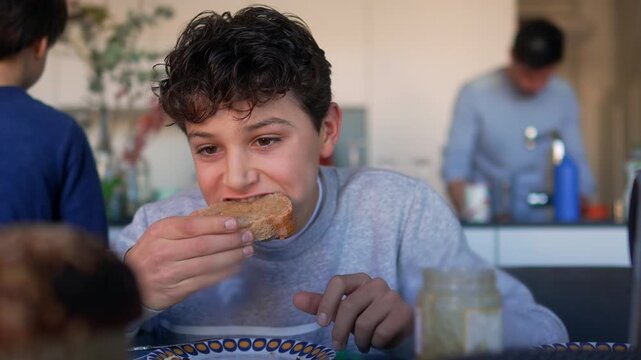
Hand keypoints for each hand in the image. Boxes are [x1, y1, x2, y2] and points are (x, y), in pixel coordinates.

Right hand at [125, 216, 253, 309]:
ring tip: (248, 250)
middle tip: (249, 236)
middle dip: (231, 241)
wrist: (130, 282)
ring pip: (208, 265)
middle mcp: (164, 252)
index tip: (237, 223)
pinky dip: (224, 273)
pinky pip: (206, 281)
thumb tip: (219, 216)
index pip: (192, 226)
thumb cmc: (152, 252)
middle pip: (204, 245)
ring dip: (233, 257)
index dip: (217, 224)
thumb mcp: (161, 232)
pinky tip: (236, 266)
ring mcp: (170, 273)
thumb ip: (186, 224)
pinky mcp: (176, 291)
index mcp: (160, 232)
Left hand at [292, 273, 412, 352]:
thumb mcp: (343, 311)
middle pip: (348, 306)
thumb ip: (321, 304)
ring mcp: (392, 297)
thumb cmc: (369, 317)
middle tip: (338, 345)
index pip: (338, 282)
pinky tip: (379, 341)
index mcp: (360, 279)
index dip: (326, 303)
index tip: (321, 324)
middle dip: (340, 331)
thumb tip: (295, 298)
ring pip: (364, 323)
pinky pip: (380, 333)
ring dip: (361, 341)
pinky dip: (376, 343)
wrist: (401, 328)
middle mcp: (377, 283)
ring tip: (365, 342)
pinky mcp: (403, 313)